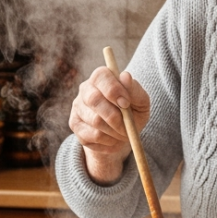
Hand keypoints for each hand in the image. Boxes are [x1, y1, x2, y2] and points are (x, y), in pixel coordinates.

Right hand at [68, 66, 150, 183]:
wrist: (124, 133)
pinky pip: (92, 136)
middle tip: (128, 126)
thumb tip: (126, 76)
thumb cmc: (134, 112)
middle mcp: (85, 88)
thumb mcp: (141, 101)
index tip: (126, 104)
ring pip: (95, 120)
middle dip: (115, 116)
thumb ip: (134, 90)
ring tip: (124, 133)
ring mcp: (77, 106)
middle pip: (94, 99)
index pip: (101, 76)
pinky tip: (113, 139)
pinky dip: (108, 141)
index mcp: (101, 76)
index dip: (114, 90)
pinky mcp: (75, 124)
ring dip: (114, 131)